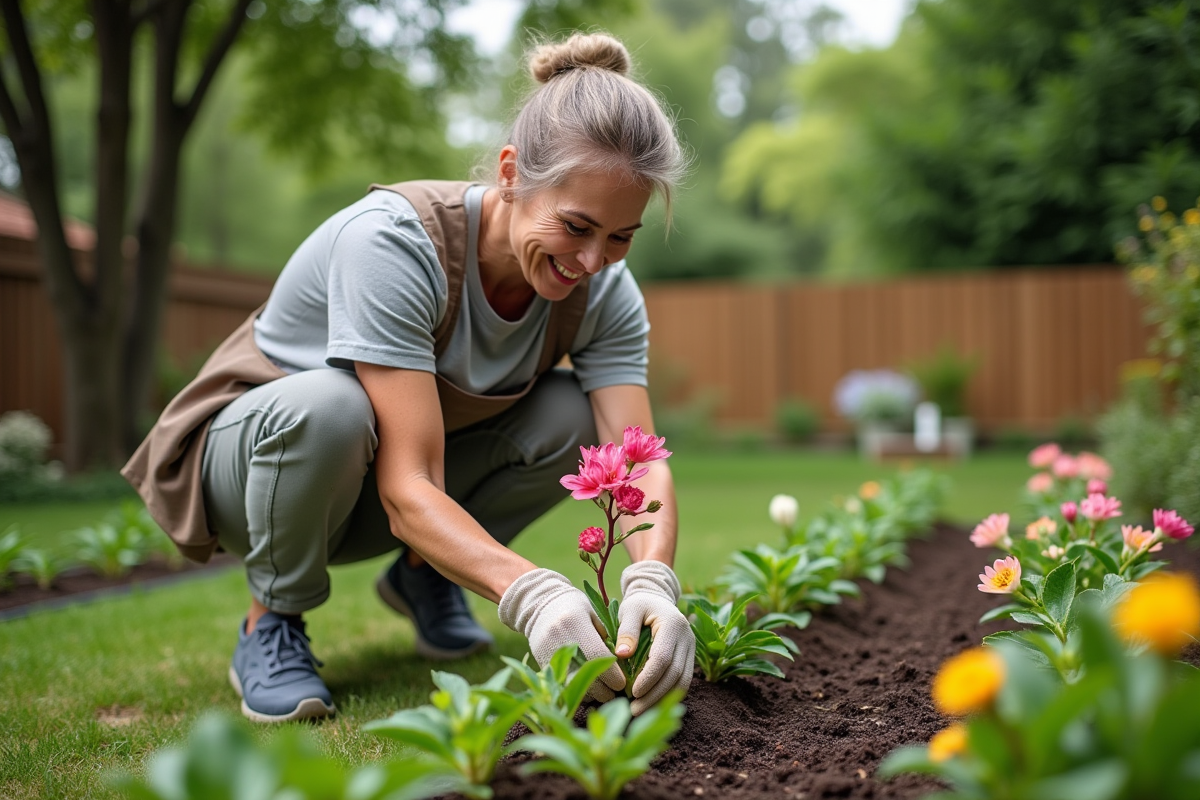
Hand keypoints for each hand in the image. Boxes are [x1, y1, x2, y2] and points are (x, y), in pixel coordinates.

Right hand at [498, 568, 626, 700]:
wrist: (539, 606)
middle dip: (604, 689)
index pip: (598, 657)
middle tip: (615, 689)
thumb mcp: (593, 614)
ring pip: (572, 686)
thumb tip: (620, 664)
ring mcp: (548, 653)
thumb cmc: (574, 607)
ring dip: (591, 694)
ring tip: (603, 691)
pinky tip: (588, 689)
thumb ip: (606, 636)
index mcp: (575, 623)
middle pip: (585, 676)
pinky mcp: (542, 664)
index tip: (622, 682)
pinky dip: (576, 691)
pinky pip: (562, 686)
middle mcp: (559, 640)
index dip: (613, 674)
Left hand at [617, 560, 694, 714]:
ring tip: (641, 710)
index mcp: (673, 624)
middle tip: (634, 710)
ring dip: (663, 699)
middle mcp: (687, 637)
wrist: (657, 598)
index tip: (632, 692)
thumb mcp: (629, 610)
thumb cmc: (639, 604)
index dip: (648, 678)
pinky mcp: (690, 657)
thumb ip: (626, 631)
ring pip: (683, 681)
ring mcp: (692, 648)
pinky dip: (669, 695)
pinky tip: (652, 703)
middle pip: (675, 674)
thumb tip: (621, 655)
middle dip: (655, 695)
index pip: (663, 658)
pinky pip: (684, 681)